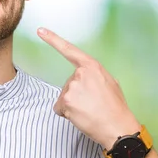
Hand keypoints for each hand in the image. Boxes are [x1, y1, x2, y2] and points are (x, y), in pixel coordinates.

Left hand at [37, 27, 140, 149]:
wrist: (118, 127)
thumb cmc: (116, 108)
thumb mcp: (110, 83)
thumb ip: (95, 76)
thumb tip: (88, 79)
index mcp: (92, 67)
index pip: (69, 50)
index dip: (53, 39)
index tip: (40, 30)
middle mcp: (80, 74)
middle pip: (69, 83)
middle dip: (77, 95)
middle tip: (93, 104)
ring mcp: (72, 87)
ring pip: (64, 97)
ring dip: (72, 105)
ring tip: (90, 111)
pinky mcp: (66, 101)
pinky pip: (60, 108)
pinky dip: (67, 114)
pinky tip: (81, 116)